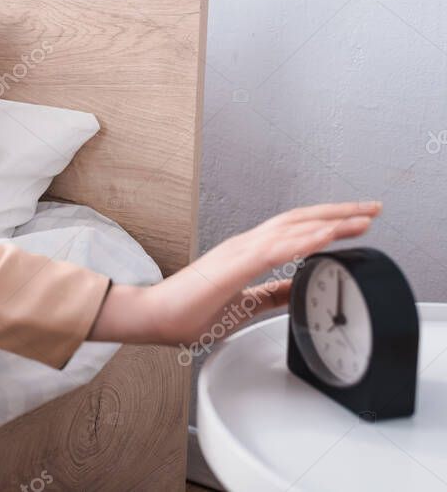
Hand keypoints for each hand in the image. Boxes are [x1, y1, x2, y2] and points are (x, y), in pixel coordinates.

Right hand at [88, 201, 382, 346]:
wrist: (154, 316)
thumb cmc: (188, 312)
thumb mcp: (243, 305)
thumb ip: (271, 295)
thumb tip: (299, 291)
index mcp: (246, 253)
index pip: (293, 230)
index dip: (326, 224)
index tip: (356, 223)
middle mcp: (244, 245)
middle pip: (298, 220)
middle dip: (338, 214)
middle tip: (372, 209)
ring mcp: (238, 252)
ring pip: (291, 228)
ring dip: (329, 221)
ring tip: (360, 218)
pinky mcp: (233, 266)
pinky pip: (276, 249)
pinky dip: (304, 240)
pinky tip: (326, 236)